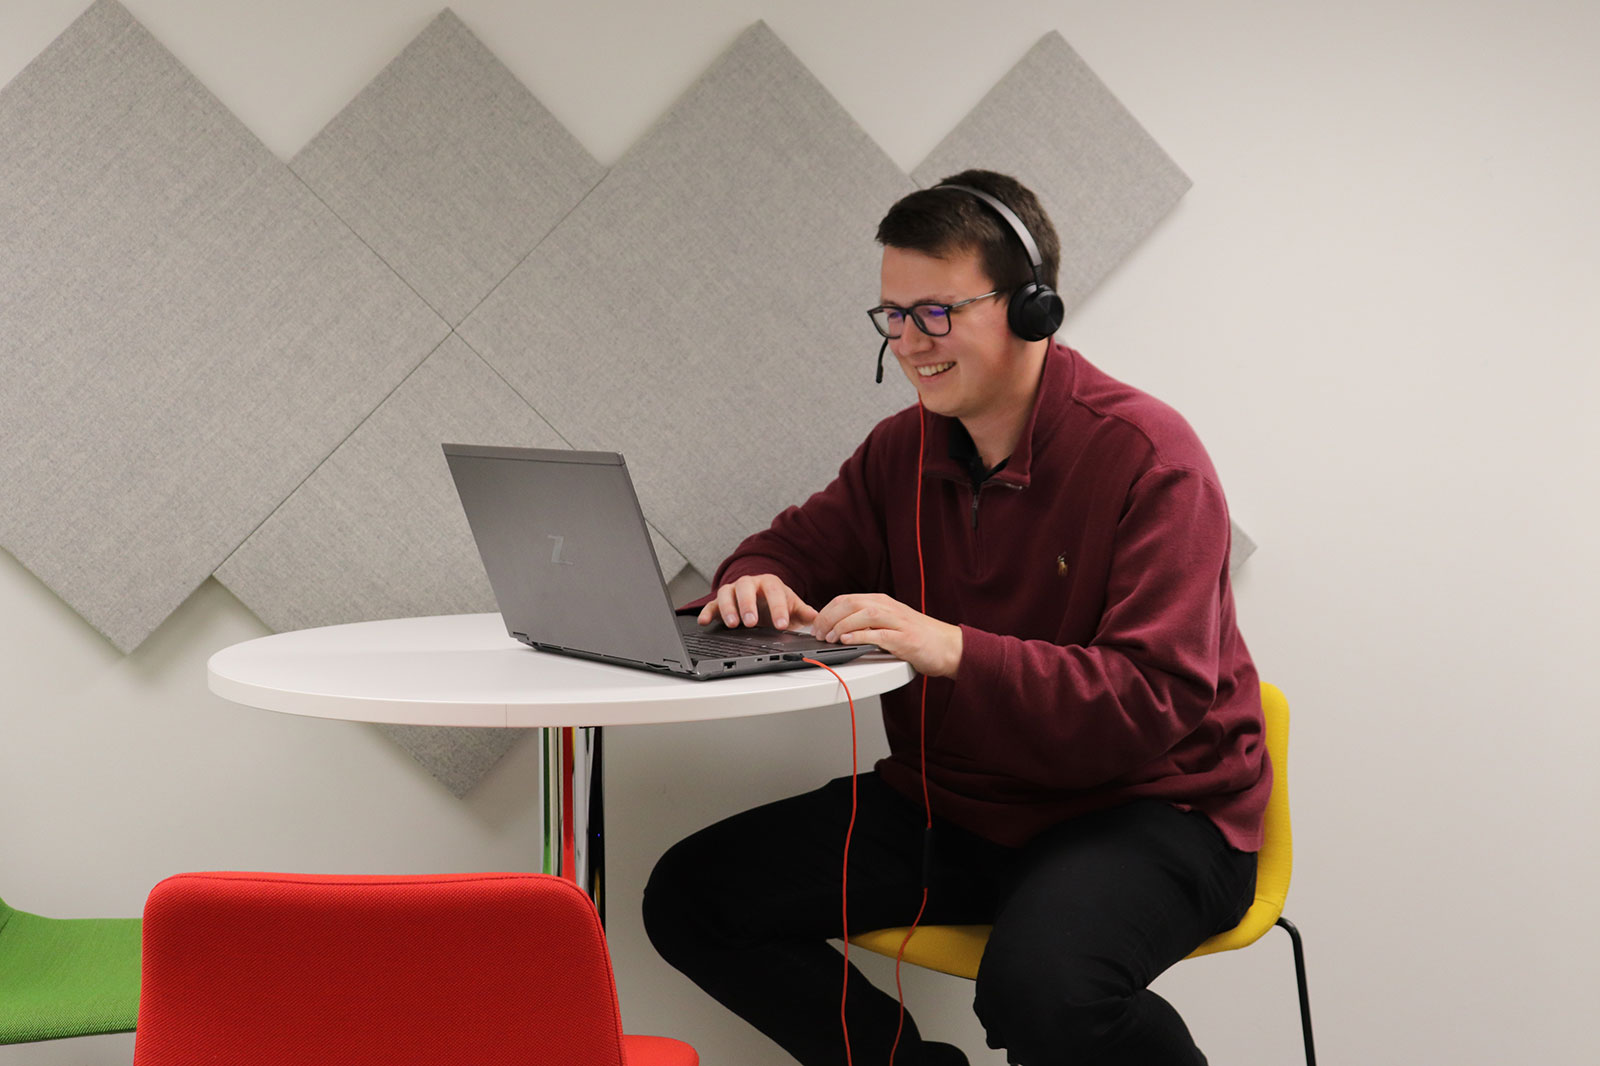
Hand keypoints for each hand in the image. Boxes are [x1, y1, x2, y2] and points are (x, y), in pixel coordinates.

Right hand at [697, 574, 817, 632]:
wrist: (762, 599)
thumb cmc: (777, 603)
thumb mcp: (793, 607)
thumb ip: (804, 612)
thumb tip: (818, 618)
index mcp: (770, 584)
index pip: (774, 592)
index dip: (778, 608)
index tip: (782, 624)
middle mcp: (750, 584)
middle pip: (746, 588)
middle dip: (748, 605)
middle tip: (752, 623)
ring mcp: (733, 591)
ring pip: (727, 593)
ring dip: (728, 608)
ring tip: (733, 624)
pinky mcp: (720, 601)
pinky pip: (711, 604)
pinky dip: (707, 612)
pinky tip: (705, 622)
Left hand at [811, 593, 962, 678]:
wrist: (949, 647)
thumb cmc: (919, 637)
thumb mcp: (890, 623)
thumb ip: (868, 622)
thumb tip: (839, 628)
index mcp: (883, 602)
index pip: (847, 599)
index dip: (827, 611)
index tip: (816, 624)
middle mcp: (889, 608)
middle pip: (851, 604)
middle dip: (829, 618)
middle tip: (818, 633)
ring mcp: (898, 622)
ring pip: (863, 615)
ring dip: (841, 627)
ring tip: (830, 638)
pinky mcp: (905, 639)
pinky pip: (879, 635)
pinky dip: (861, 637)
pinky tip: (849, 641)